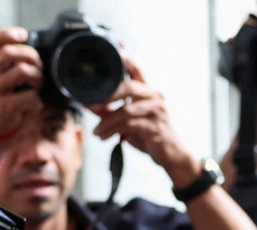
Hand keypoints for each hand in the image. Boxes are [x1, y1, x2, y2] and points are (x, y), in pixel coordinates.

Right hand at [0, 27, 43, 137]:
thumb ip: (0, 66)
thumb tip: (27, 52)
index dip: (6, 33)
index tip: (24, 34)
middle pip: (9, 53)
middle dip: (31, 55)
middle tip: (39, 65)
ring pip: (22, 71)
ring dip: (38, 76)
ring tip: (39, 84)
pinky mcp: (3, 107)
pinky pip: (30, 96)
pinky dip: (39, 99)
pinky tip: (36, 104)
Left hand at [86, 57, 198, 186]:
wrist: (170, 154)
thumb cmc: (149, 134)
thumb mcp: (127, 120)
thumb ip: (108, 109)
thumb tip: (85, 102)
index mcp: (149, 90)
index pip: (136, 68)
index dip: (125, 57)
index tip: (113, 48)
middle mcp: (155, 96)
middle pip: (128, 86)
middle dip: (107, 94)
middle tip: (90, 103)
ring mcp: (156, 111)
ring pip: (126, 110)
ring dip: (106, 121)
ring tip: (96, 131)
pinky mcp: (155, 127)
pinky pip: (129, 126)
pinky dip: (112, 131)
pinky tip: (103, 136)